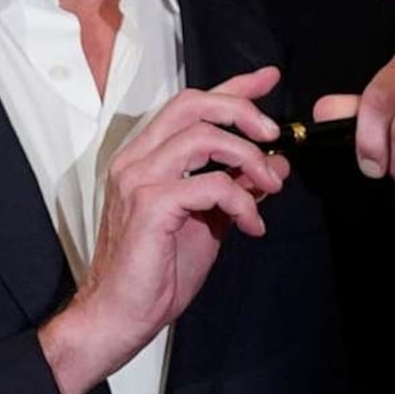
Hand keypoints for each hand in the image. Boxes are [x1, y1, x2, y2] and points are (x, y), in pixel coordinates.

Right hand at [42, 67, 285, 393]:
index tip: (268, 77)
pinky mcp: (150, 206)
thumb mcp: (207, 221)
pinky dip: (242, 201)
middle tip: (274, 137)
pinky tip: (251, 226)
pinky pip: (210, 185)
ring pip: (204, 138)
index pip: (190, 104)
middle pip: (193, 104)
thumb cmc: (157, 272)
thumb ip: (234, 188)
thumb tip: (274, 165)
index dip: (233, 87)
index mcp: (146, 157)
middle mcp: (136, 160)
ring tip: (271, 187)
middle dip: (242, 111)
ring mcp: (139, 180)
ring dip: (249, 159)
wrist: (120, 315)